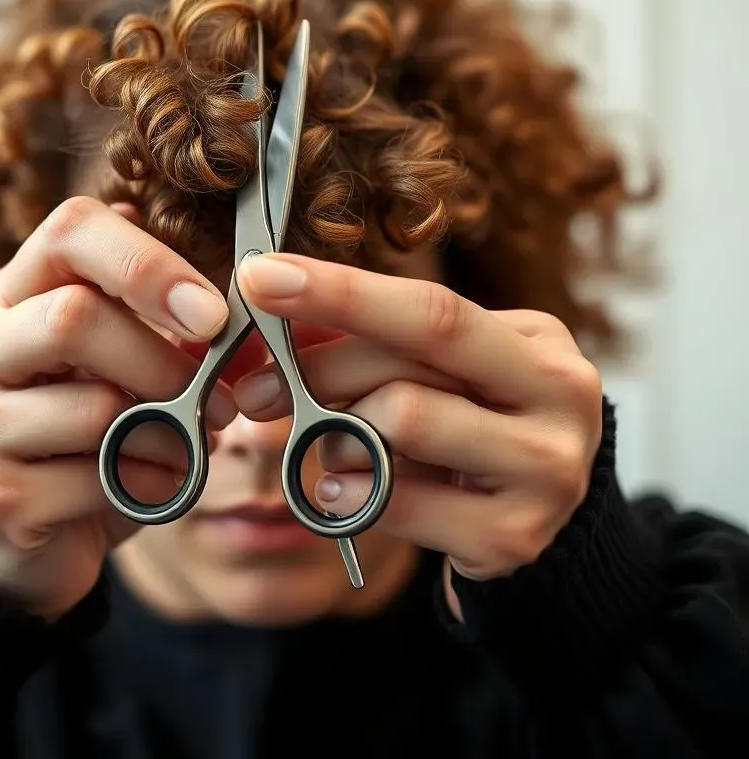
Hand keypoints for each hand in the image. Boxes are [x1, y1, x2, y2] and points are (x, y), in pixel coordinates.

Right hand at [0, 196, 235, 621]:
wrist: (24, 535)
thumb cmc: (85, 432)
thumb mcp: (124, 364)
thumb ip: (171, 328)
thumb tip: (242, 314)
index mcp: (9, 294)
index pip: (70, 231)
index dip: (150, 262)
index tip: (212, 314)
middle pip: (75, 316)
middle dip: (164, 360)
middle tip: (218, 399)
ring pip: (97, 406)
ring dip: (168, 434)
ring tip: (183, 450)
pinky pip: (97, 478)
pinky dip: (148, 484)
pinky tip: (149, 486)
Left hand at [232, 253, 602, 590]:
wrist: (533, 516)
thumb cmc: (472, 424)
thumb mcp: (439, 369)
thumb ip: (371, 338)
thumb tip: (276, 303)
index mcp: (537, 341)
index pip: (430, 304)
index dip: (340, 290)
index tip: (263, 278)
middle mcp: (560, 399)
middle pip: (412, 361)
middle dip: (318, 367)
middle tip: (254, 388)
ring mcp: (545, 472)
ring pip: (403, 421)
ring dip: (338, 432)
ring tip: (326, 446)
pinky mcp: (512, 537)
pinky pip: (398, 501)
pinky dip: (349, 491)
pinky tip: (338, 488)